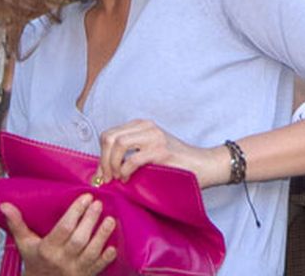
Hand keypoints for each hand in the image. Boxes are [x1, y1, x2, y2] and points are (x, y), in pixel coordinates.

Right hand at [1, 195, 116, 275]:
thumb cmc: (35, 260)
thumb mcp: (24, 242)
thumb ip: (17, 223)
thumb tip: (5, 204)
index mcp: (46, 249)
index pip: (63, 229)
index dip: (75, 212)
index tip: (86, 197)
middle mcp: (61, 260)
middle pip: (79, 239)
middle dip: (90, 220)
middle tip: (99, 203)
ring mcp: (75, 269)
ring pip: (91, 253)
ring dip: (102, 236)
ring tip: (111, 219)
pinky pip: (99, 268)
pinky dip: (106, 258)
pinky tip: (113, 246)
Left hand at [97, 119, 228, 187]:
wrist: (203, 165)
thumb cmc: (176, 163)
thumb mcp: (151, 150)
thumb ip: (131, 152)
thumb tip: (104, 168)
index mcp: (143, 125)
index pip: (109, 134)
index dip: (101, 154)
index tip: (102, 172)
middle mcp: (147, 127)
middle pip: (110, 137)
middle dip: (103, 160)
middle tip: (106, 177)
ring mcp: (154, 137)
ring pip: (118, 144)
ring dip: (112, 165)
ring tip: (117, 178)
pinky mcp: (161, 151)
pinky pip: (132, 159)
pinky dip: (125, 171)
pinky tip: (128, 179)